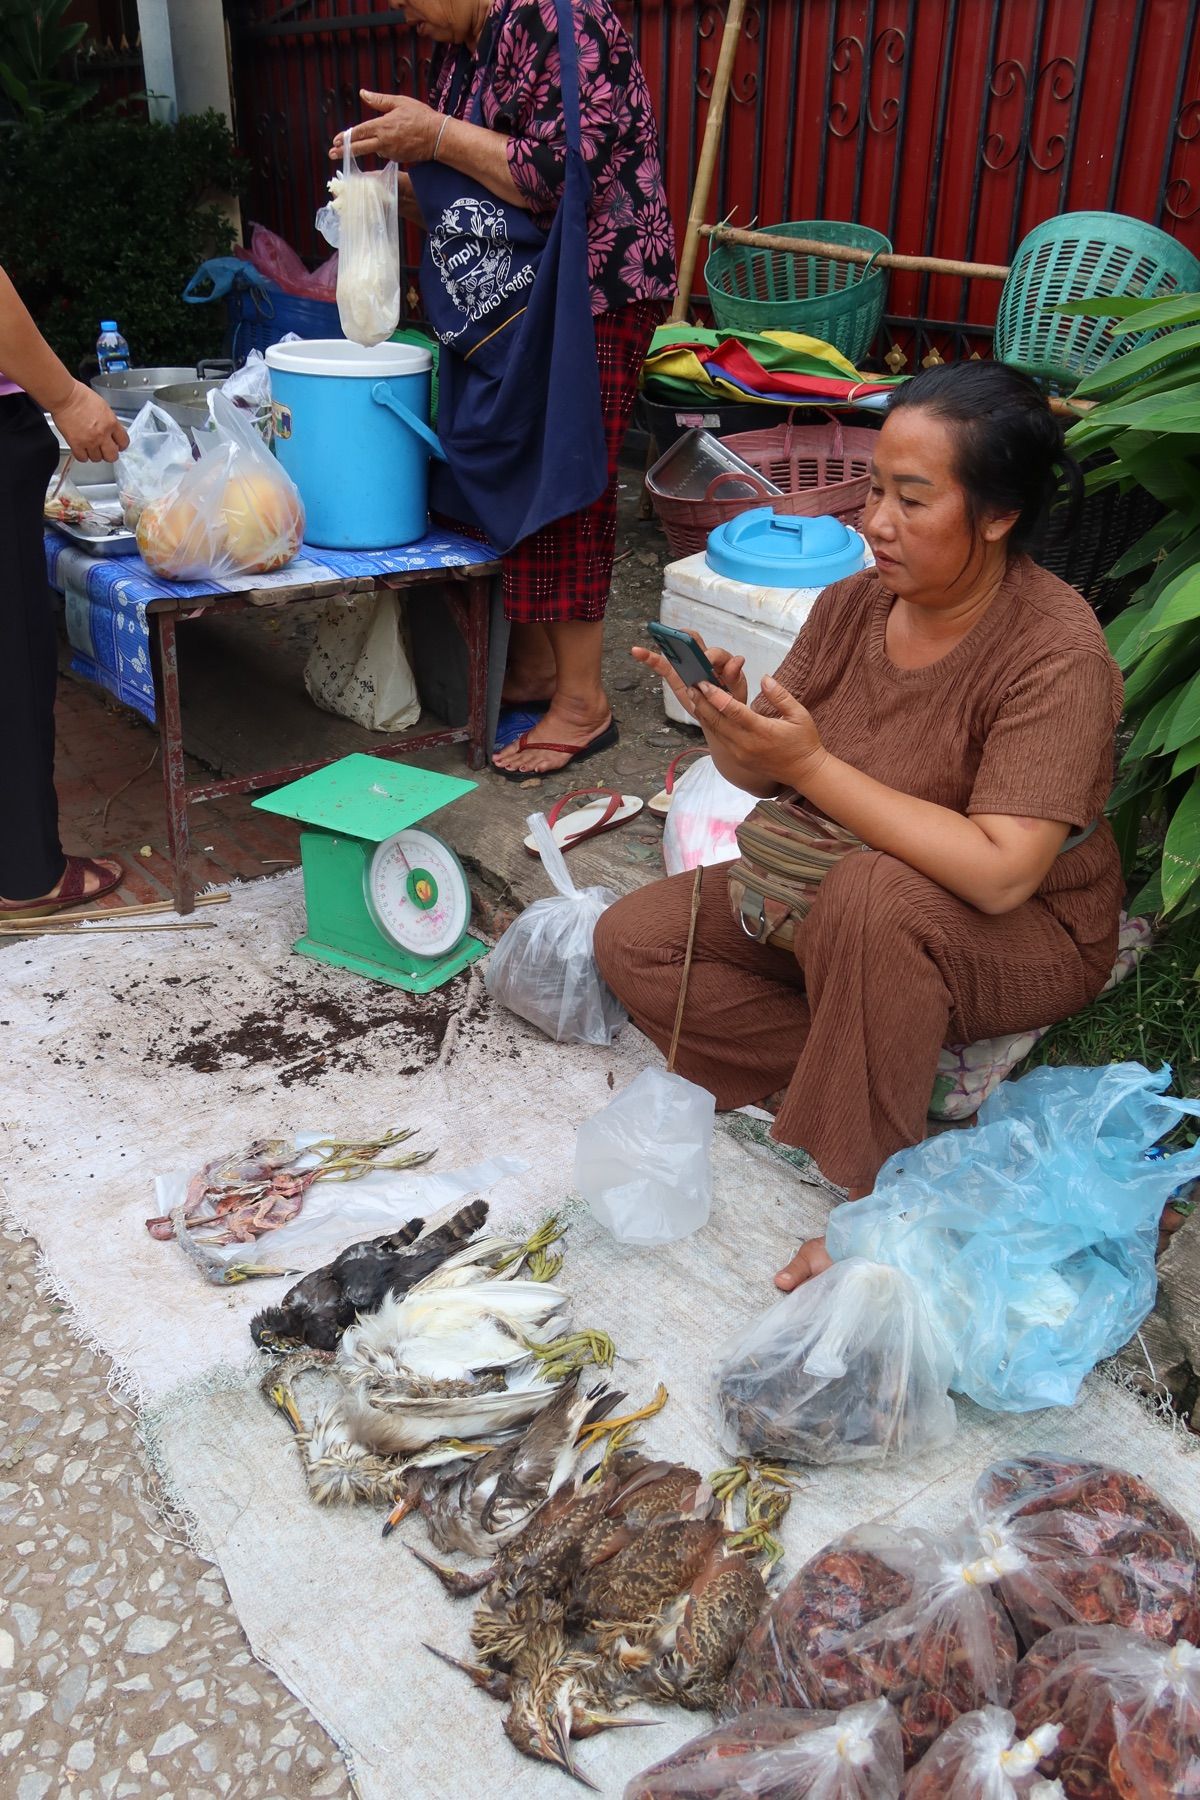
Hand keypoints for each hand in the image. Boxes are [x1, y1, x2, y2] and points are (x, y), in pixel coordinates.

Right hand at [50, 380, 127, 462]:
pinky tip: (81, 449)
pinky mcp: (76, 444)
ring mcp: (89, 441)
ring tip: (91, 447)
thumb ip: (109, 421)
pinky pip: (82, 458)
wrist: (65, 396)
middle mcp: (102, 434)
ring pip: (97, 459)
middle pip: (112, 456)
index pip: (124, 442)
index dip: (121, 445)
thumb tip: (111, 432)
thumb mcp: (103, 407)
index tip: (118, 445)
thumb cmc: (81, 397)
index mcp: (111, 423)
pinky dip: (82, 455)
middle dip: (109, 454)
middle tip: (105, 450)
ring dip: (94, 454)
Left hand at [330, 91, 439, 164]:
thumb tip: (363, 93)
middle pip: (360, 147)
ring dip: (370, 145)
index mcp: (382, 126)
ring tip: (376, 140)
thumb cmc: (420, 116)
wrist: (438, 137)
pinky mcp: (397, 158)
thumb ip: (379, 100)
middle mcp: (383, 141)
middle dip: (344, 151)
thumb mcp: (399, 102)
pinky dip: (385, 147)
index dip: (346, 136)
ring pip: (374, 149)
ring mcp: (390, 152)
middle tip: (331, 154)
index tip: (335, 140)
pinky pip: (385, 152)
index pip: (359, 132)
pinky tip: (395, 140)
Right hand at [630, 631, 747, 721]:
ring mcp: (688, 667)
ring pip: (677, 649)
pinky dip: (650, 658)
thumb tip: (737, 660)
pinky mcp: (676, 677)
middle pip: (694, 641)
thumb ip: (735, 677)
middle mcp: (703, 660)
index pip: (715, 653)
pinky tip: (638, 652)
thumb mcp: (737, 692)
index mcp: (721, 662)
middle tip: (681, 642)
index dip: (711, 656)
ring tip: (656, 635)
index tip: (707, 663)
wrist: (721, 717)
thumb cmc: (730, 701)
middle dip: (686, 640)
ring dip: (666, 641)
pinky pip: (662, 666)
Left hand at [691, 673, 825, 790]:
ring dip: (703, 713)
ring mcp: (740, 754)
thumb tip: (765, 678)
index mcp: (763, 731)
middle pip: (718, 722)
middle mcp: (747, 744)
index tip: (703, 683)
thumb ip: (780, 696)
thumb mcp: (799, 714)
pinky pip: (720, 740)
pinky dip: (711, 725)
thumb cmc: (803, 741)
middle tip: (691, 685)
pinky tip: (705, 712)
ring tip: (693, 695)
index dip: (716, 697)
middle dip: (702, 702)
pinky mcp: (738, 759)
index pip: (734, 712)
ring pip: (716, 731)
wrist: (804, 772)